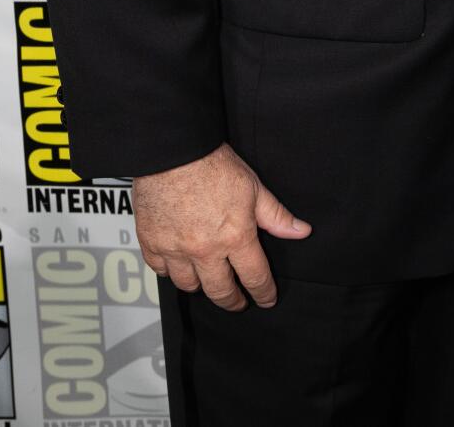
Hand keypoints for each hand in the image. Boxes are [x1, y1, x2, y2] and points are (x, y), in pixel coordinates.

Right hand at [133, 142, 310, 310]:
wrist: (174, 152)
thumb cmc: (214, 165)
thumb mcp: (254, 187)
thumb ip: (276, 215)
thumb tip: (301, 231)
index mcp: (235, 237)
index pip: (255, 276)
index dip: (264, 292)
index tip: (266, 299)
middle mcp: (205, 250)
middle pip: (220, 291)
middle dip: (233, 301)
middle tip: (238, 302)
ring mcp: (176, 251)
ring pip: (189, 285)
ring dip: (201, 285)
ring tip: (209, 280)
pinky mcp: (152, 245)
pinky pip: (162, 272)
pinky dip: (172, 271)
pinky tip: (179, 265)